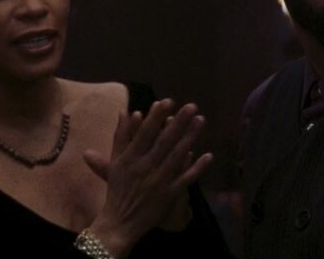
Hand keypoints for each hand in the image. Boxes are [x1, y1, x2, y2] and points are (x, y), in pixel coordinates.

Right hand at [82, 99, 212, 257]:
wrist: (119, 223)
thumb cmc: (117, 189)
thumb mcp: (115, 162)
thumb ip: (120, 136)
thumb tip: (125, 111)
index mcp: (130, 158)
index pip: (144, 133)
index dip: (156, 117)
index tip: (167, 101)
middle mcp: (145, 167)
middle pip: (164, 141)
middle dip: (179, 122)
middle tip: (192, 106)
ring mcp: (159, 181)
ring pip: (177, 156)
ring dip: (190, 138)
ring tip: (201, 120)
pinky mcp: (169, 195)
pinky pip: (185, 179)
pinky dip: (197, 168)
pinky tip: (208, 155)